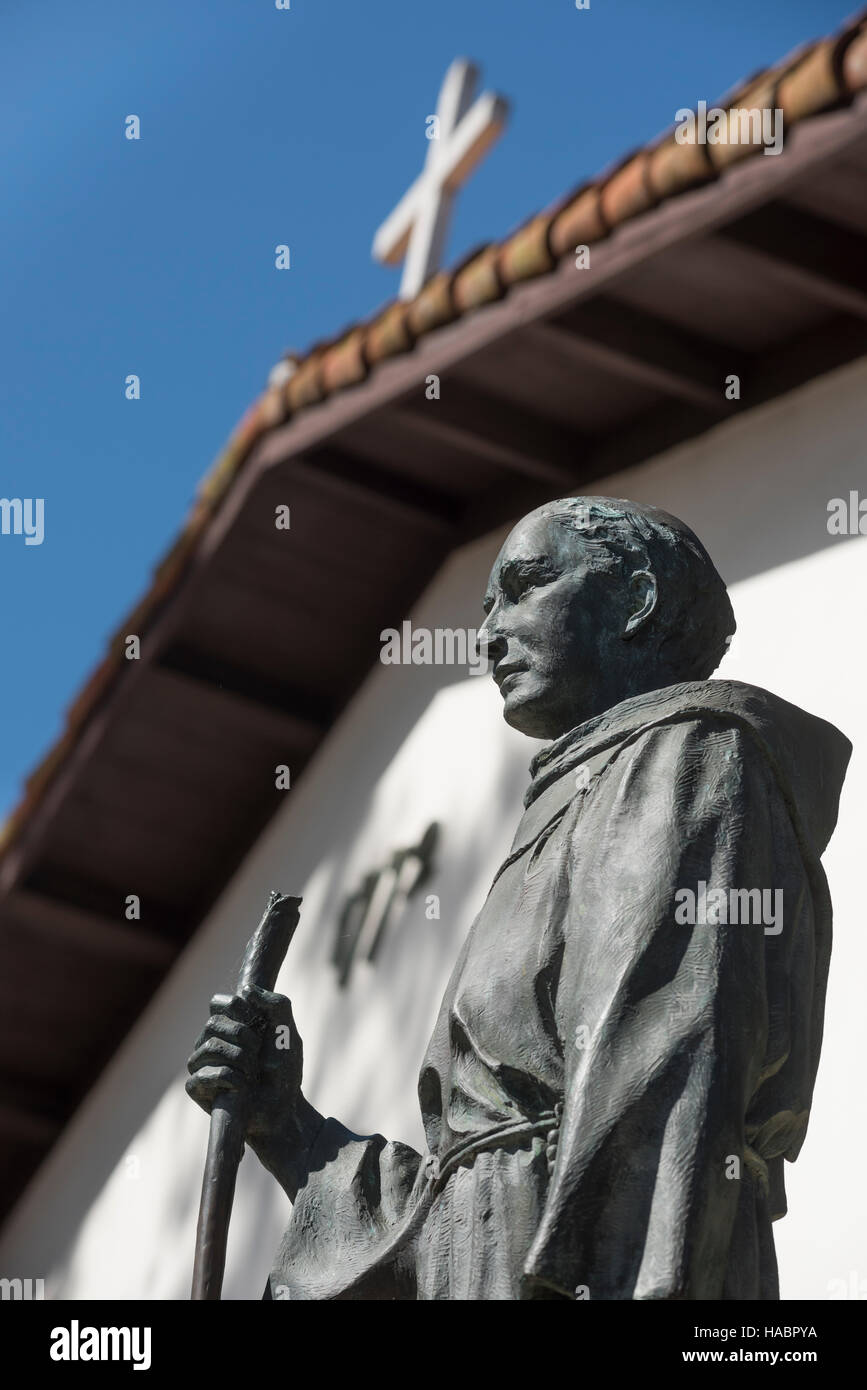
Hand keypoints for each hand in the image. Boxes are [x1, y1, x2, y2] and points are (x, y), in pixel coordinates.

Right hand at [186, 987, 308, 1167]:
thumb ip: (276, 1004)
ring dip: (239, 1059)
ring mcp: (202, 1064)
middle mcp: (211, 1041)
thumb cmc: (283, 1070)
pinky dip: (228, 1079)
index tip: (257, 1023)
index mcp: (229, 1024)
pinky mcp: (197, 1088)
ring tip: (252, 1073)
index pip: (217, 1003)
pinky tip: (242, 1086)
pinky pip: (201, 1075)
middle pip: (213, 1023)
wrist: (283, 1107)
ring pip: (208, 1047)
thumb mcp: (287, 1031)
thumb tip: (246, 989)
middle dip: (244, 1037)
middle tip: (258, 1055)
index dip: (236, 1008)